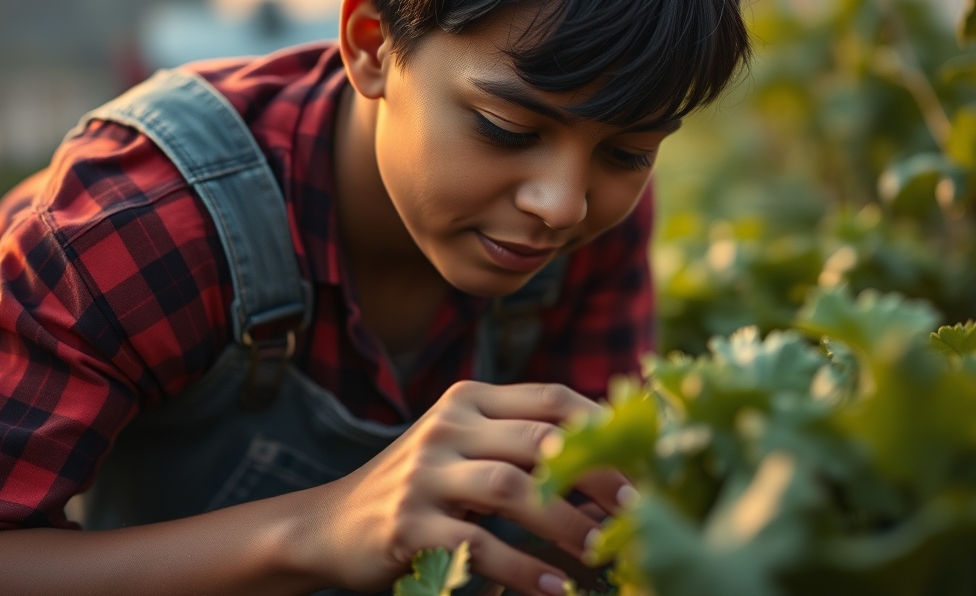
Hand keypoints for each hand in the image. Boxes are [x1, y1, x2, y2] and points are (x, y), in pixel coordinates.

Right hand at [307, 380, 631, 595]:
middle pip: (540, 440)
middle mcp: (447, 426)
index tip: (646, 462)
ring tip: (602, 553)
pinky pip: (477, 545)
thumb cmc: (422, 488)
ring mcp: (424, 474)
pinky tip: (553, 588)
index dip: (604, 427)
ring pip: (512, 488)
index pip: (551, 399)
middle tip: (640, 511)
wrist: (330, 526)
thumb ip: (523, 441)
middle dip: (598, 475)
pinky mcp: (406, 524)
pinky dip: (521, 569)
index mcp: (470, 399)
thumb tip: (614, 457)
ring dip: (566, 523)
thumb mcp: (466, 448)